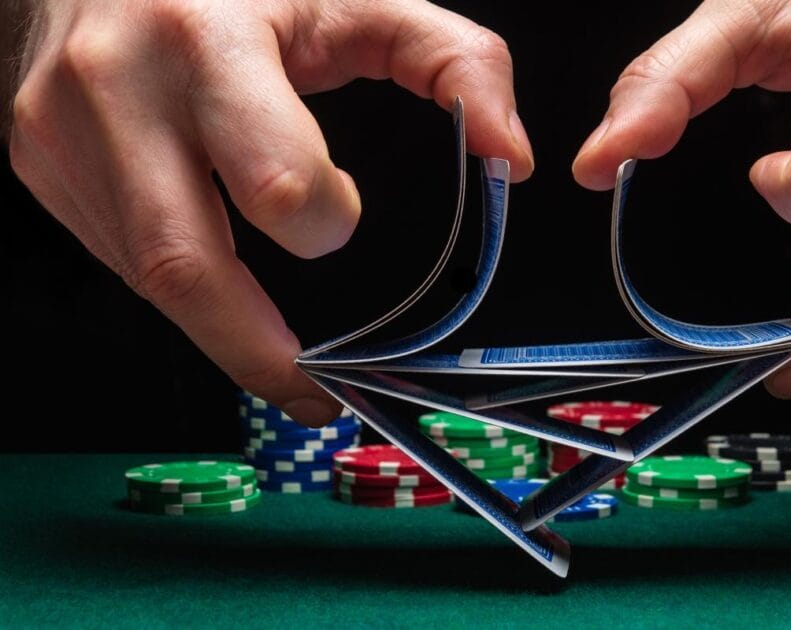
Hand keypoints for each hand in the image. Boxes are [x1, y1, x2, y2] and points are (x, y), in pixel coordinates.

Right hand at [8, 0, 532, 422]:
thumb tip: (512, 159)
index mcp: (209, 41)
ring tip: (275, 357)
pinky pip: (123, 258)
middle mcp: (119, 90)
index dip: (324, 221)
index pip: (275, 184)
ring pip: (151, 280)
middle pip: (188, 267)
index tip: (341, 217)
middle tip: (314, 392)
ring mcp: (64, 135)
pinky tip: (217, 284)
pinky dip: (181, 288)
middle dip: (258, 351)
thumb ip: (454, 62)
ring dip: (221, 331)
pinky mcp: (43, 166)